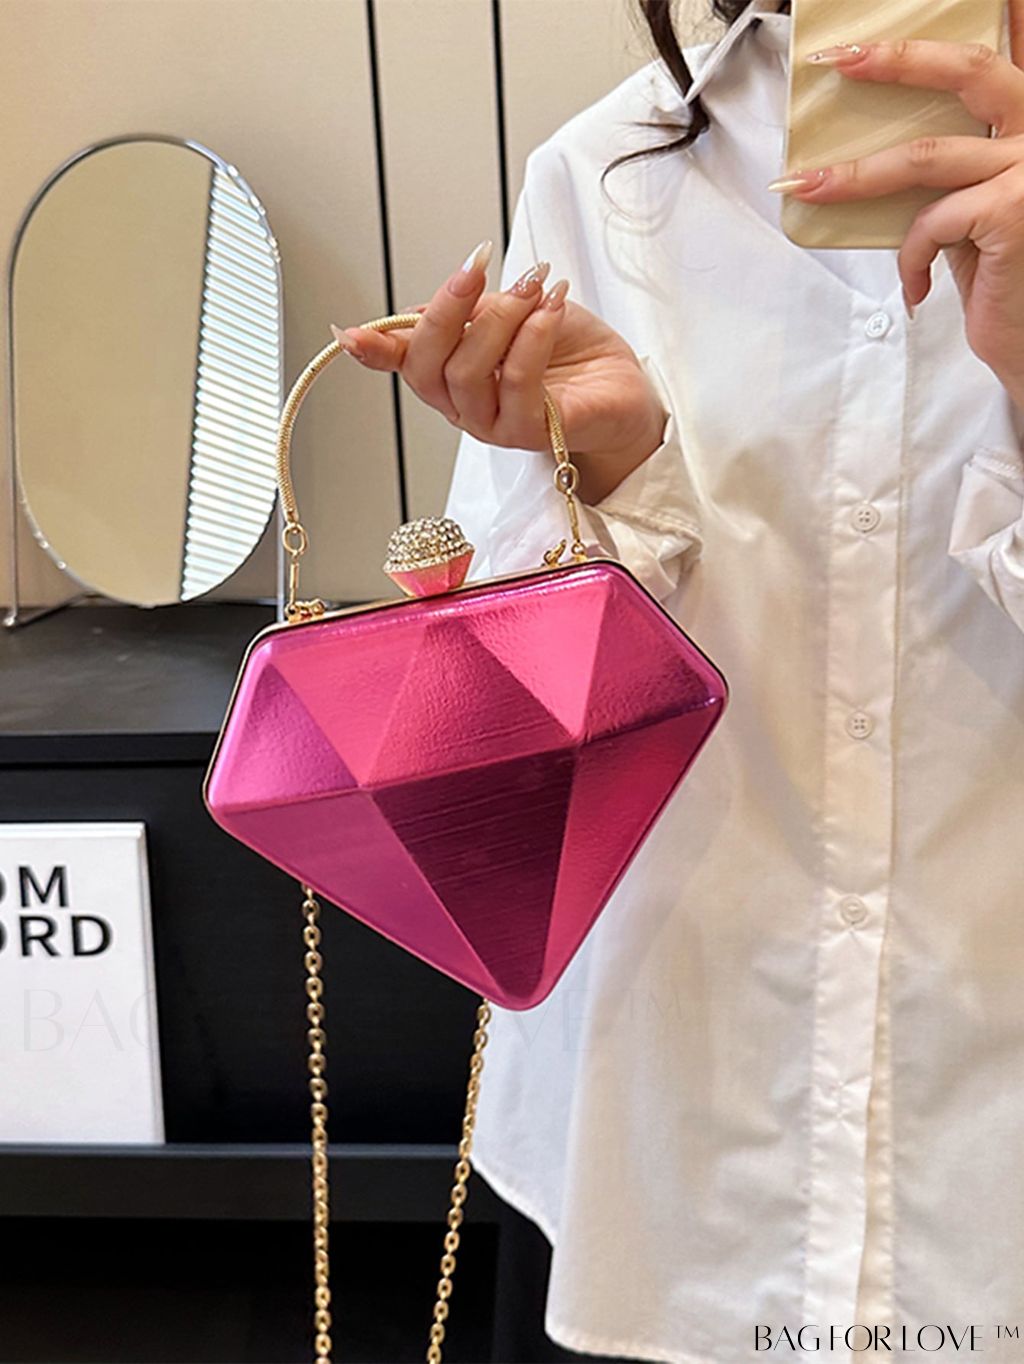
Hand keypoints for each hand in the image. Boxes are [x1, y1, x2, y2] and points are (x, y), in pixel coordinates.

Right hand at [330, 241, 667, 504]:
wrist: (622, 384)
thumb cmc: (568, 351)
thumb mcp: (508, 313)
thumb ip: (464, 313)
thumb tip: (415, 307)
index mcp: (451, 377)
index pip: (404, 363)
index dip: (375, 348)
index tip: (349, 333)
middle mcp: (465, 408)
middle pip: (428, 368)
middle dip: (448, 310)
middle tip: (478, 267)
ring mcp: (495, 425)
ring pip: (469, 374)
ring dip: (502, 318)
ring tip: (534, 286)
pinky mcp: (532, 433)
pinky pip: (518, 383)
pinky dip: (533, 336)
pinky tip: (552, 307)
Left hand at [770, 3, 1023, 407]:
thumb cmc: (1003, 281)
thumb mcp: (974, 213)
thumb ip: (948, 173)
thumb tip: (872, 152)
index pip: (986, 63)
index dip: (928, 44)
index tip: (866, 39)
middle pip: (967, 72)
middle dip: (895, 61)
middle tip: (834, 63)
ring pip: (925, 157)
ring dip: (853, 176)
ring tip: (806, 186)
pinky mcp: (1013, 213)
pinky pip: (930, 223)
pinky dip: (909, 258)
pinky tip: (915, 289)